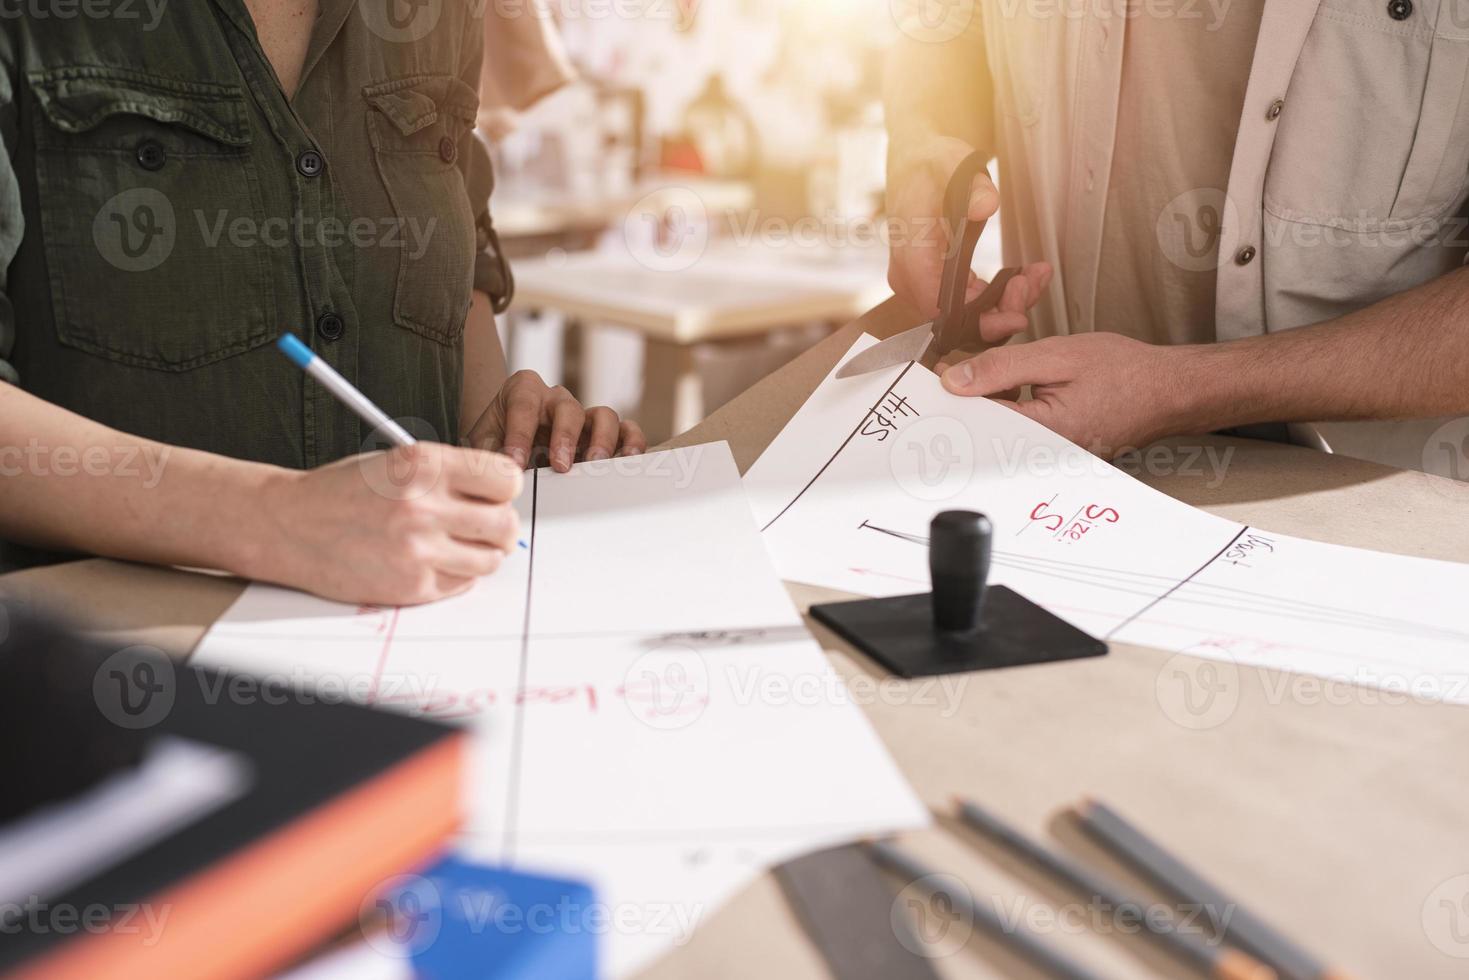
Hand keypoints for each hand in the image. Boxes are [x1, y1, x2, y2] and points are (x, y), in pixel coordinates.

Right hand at [254, 443, 522, 604]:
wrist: (289, 525)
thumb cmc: (342, 491)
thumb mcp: (397, 461)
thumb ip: (449, 475)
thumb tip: (500, 496)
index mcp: (425, 464)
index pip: (505, 479)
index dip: (503, 489)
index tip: (492, 495)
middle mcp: (424, 506)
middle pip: (505, 524)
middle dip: (499, 527)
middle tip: (481, 526)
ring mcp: (419, 549)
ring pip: (490, 560)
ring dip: (479, 554)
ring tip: (453, 545)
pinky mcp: (411, 585)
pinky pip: (462, 584)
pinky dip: (455, 576)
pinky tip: (429, 561)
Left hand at [463, 370, 646, 471]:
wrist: (507, 450)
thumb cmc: (495, 444)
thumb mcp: (482, 445)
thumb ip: (487, 457)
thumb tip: (501, 477)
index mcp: (523, 391)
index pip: (523, 406)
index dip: (520, 434)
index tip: (515, 463)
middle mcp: (557, 399)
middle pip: (569, 409)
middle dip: (565, 438)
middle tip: (560, 467)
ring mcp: (584, 416)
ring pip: (604, 416)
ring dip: (603, 442)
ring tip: (596, 466)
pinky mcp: (604, 435)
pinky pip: (626, 431)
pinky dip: (631, 444)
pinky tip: (628, 462)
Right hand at [886, 134, 1051, 338]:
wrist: (917, 161)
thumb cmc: (930, 164)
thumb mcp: (952, 164)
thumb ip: (972, 187)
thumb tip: (985, 205)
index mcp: (911, 258)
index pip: (941, 311)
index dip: (981, 321)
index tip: (1016, 315)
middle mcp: (911, 278)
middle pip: (957, 320)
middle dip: (1001, 312)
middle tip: (1031, 285)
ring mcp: (921, 283)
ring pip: (965, 316)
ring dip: (1004, 304)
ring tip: (1033, 277)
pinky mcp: (934, 281)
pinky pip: (966, 303)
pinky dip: (996, 296)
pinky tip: (1021, 277)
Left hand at [939, 333, 1190, 457]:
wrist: (1169, 390)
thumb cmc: (1126, 373)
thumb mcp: (1056, 356)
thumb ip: (1001, 368)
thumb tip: (956, 380)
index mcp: (1041, 433)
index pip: (977, 420)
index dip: (958, 394)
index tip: (948, 375)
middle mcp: (1043, 454)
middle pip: (987, 425)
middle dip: (982, 394)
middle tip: (999, 371)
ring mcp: (1051, 456)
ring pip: (1004, 426)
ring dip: (1002, 398)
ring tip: (1028, 378)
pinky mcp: (1056, 450)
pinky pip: (1023, 429)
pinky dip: (1020, 406)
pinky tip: (1033, 387)